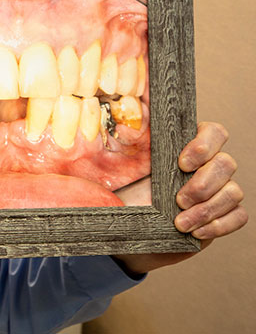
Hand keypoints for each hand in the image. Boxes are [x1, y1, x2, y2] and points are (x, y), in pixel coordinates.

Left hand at [114, 122, 246, 273]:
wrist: (129, 228)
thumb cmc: (125, 191)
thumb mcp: (120, 166)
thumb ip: (126, 144)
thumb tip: (123, 127)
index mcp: (186, 146)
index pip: (214, 132)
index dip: (204, 145)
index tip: (182, 163)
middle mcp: (207, 165)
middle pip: (226, 163)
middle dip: (203, 185)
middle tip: (179, 200)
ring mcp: (218, 190)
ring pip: (233, 192)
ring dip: (208, 209)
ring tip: (181, 223)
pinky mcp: (223, 214)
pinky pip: (238, 216)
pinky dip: (219, 225)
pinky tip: (197, 232)